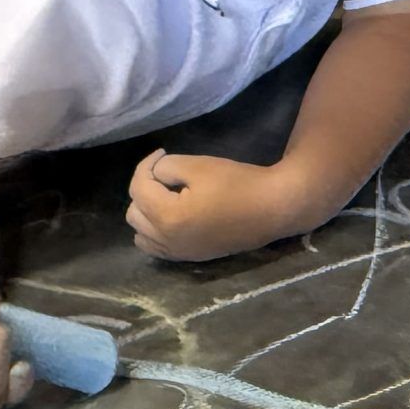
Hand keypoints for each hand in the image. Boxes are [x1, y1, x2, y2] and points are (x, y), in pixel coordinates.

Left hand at [127, 150, 307, 260]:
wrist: (274, 208)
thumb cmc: (239, 184)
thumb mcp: (200, 166)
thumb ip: (168, 167)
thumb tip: (156, 174)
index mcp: (167, 217)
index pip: (139, 188)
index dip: (146, 165)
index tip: (162, 152)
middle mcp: (167, 240)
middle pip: (135, 212)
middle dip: (146, 189)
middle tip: (168, 175)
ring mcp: (178, 252)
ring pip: (141, 233)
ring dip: (147, 212)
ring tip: (168, 196)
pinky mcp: (190, 256)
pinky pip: (157, 247)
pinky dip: (156, 231)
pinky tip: (173, 217)